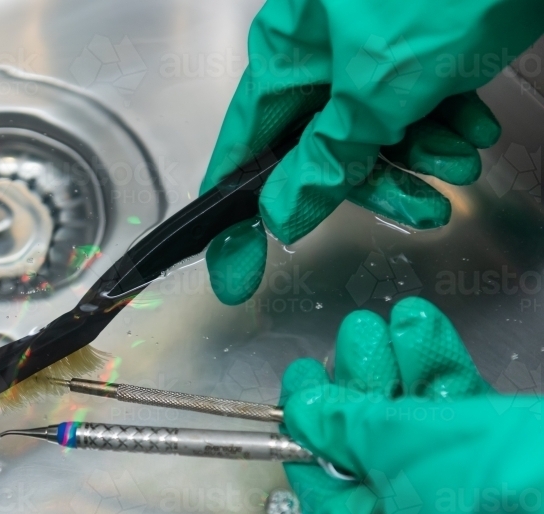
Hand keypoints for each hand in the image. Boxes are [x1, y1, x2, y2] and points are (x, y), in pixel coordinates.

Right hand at [202, 0, 543, 304]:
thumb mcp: (380, 85)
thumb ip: (327, 156)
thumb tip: (279, 215)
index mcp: (287, 56)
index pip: (244, 155)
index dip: (237, 221)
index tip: (235, 277)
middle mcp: (319, 54)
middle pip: (322, 148)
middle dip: (375, 181)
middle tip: (424, 211)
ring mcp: (368, 46)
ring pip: (376, 128)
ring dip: (422, 153)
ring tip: (464, 160)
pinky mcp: (417, 40)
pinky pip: (414, 99)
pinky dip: (444, 121)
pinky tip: (475, 128)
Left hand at [281, 297, 543, 513]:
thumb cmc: (498, 487)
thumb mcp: (400, 449)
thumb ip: (345, 428)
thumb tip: (306, 412)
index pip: (326, 493)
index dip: (306, 435)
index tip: (298, 386)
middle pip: (369, 452)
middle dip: (356, 388)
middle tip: (344, 343)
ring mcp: (466, 502)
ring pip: (414, 427)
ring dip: (394, 369)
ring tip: (375, 325)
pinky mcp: (504, 467)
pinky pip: (457, 417)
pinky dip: (440, 370)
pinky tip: (420, 324)